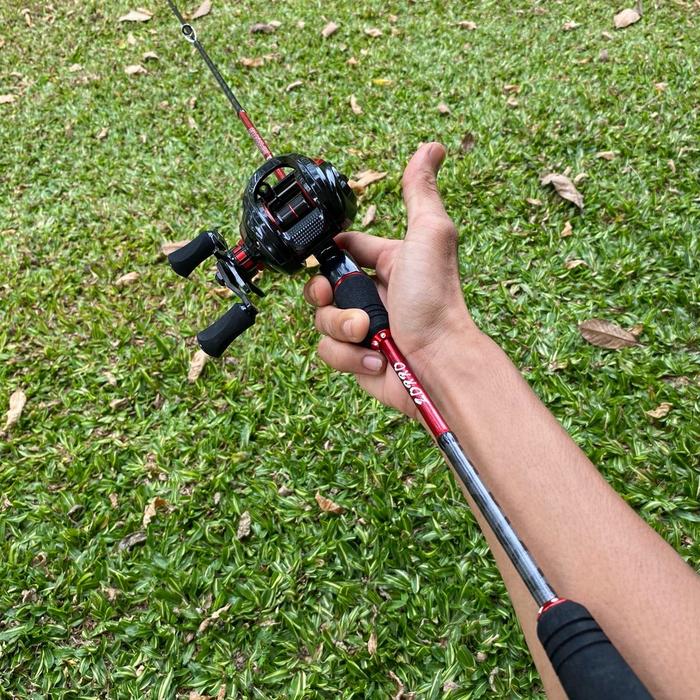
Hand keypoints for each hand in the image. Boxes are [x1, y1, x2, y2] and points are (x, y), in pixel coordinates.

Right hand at [304, 142, 478, 418]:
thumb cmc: (436, 300)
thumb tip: (431, 147)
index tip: (322, 256)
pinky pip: (328, 351)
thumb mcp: (430, 235)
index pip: (343, 247)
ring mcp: (362, 327)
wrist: (437, 362)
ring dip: (342, 327)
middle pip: (321, 286)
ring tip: (370, 333)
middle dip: (325, 294)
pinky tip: (375, 358)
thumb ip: (420, 193)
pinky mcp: (356, 358)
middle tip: (335, 297)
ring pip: (321, 320)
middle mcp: (372, 294)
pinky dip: (350, 357)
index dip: (326, 251)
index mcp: (385, 262)